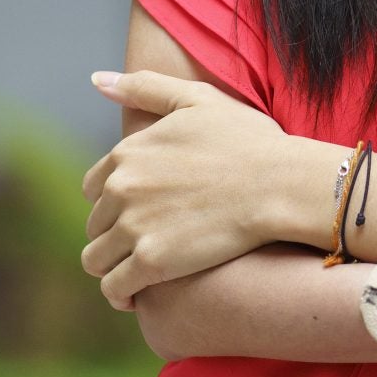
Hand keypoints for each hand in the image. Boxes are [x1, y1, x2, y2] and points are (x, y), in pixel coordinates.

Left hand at [80, 69, 295, 310]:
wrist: (281, 184)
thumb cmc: (249, 141)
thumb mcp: (198, 100)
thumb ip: (145, 88)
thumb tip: (97, 80)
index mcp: (127, 152)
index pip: (95, 187)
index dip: (117, 201)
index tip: (143, 211)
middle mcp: (122, 188)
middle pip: (96, 224)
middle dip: (116, 234)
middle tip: (150, 241)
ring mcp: (134, 226)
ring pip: (97, 259)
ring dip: (113, 266)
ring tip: (139, 271)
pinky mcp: (152, 262)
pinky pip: (114, 287)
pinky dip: (120, 294)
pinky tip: (134, 296)